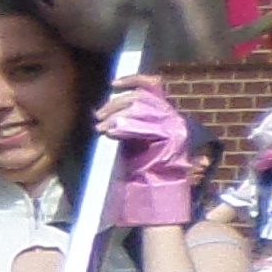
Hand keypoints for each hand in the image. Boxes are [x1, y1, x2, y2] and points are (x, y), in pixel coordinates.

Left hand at [101, 80, 198, 228]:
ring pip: (139, 107)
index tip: (113, 83)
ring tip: (101, 128)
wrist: (157, 192)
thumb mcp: (133, 139)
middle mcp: (172, 117)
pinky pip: (142, 123)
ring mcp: (173, 126)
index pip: (153, 85)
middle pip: (139, 96)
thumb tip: (107, 110)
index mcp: (164, 115)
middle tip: (98, 116)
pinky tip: (112, 133)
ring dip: (115, 115)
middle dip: (114, 104)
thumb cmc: (143, 168)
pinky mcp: (170, 137)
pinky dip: (124, 126)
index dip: (134, 79)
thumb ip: (127, 122)